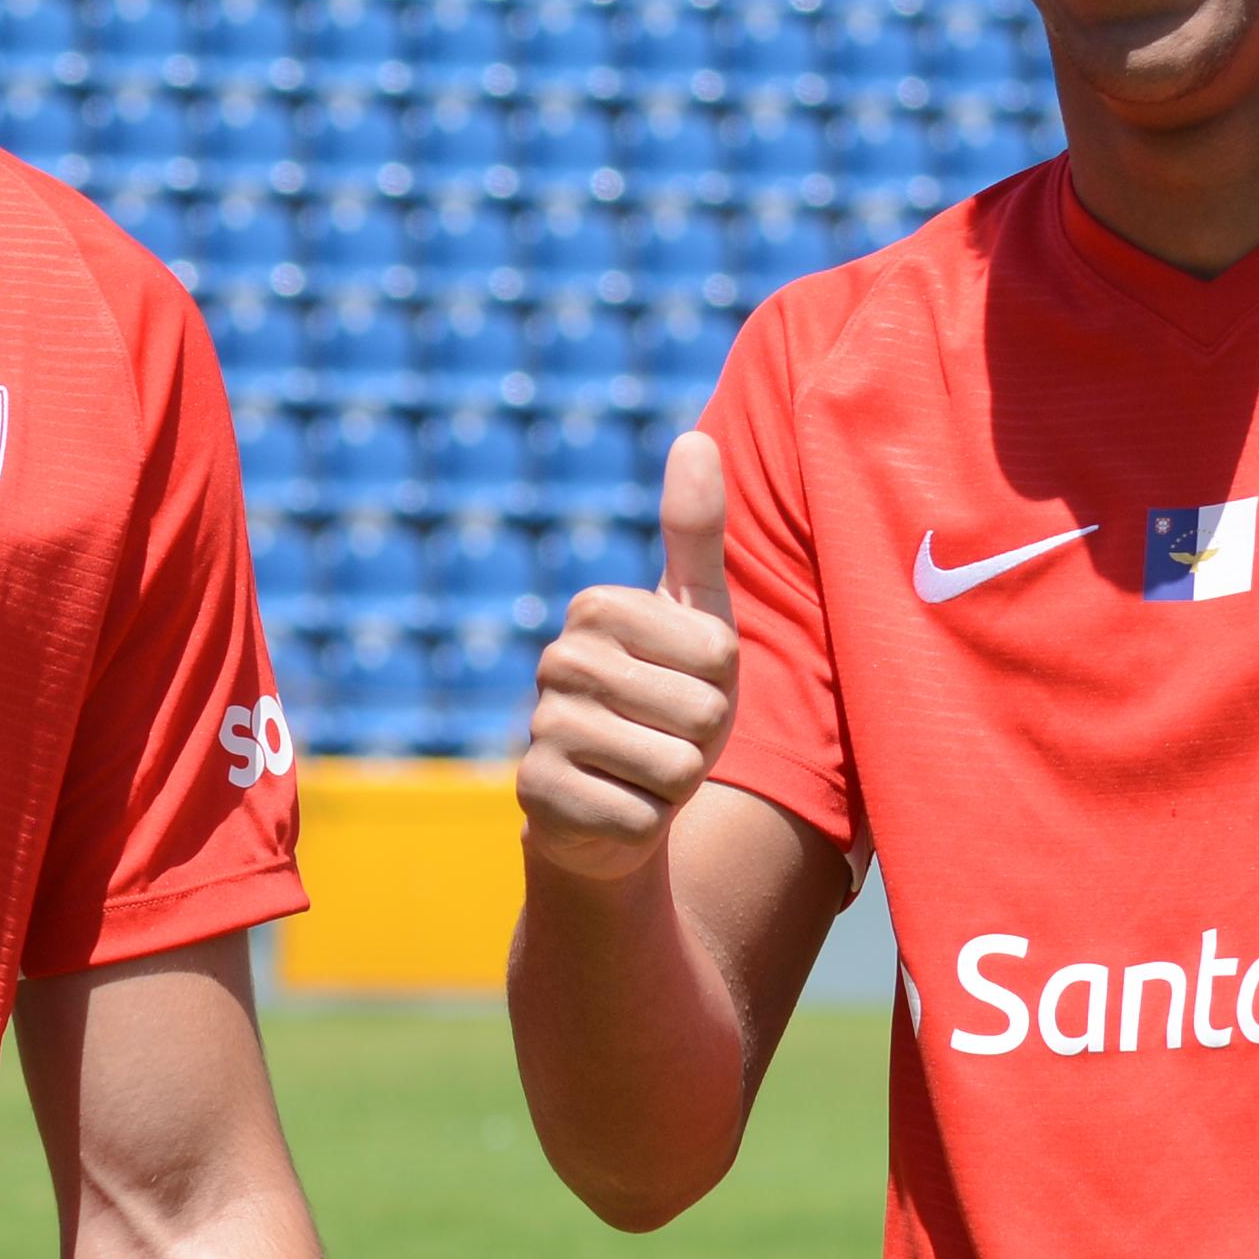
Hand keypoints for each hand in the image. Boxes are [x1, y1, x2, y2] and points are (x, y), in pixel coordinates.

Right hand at [513, 433, 738, 885]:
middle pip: (702, 712)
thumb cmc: (667, 701)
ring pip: (676, 768)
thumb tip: (696, 436)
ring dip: (675, 783)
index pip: (718, 654)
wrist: (612, 805)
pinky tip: (615, 807)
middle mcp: (558, 661)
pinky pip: (642, 818)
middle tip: (663, 736)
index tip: (681, 686)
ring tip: (642, 771)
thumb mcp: (696, 619)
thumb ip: (696, 531)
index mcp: (596, 607)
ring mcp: (541, 730)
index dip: (720, 685)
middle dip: (702, 738)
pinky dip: (646, 822)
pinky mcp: (538, 799)